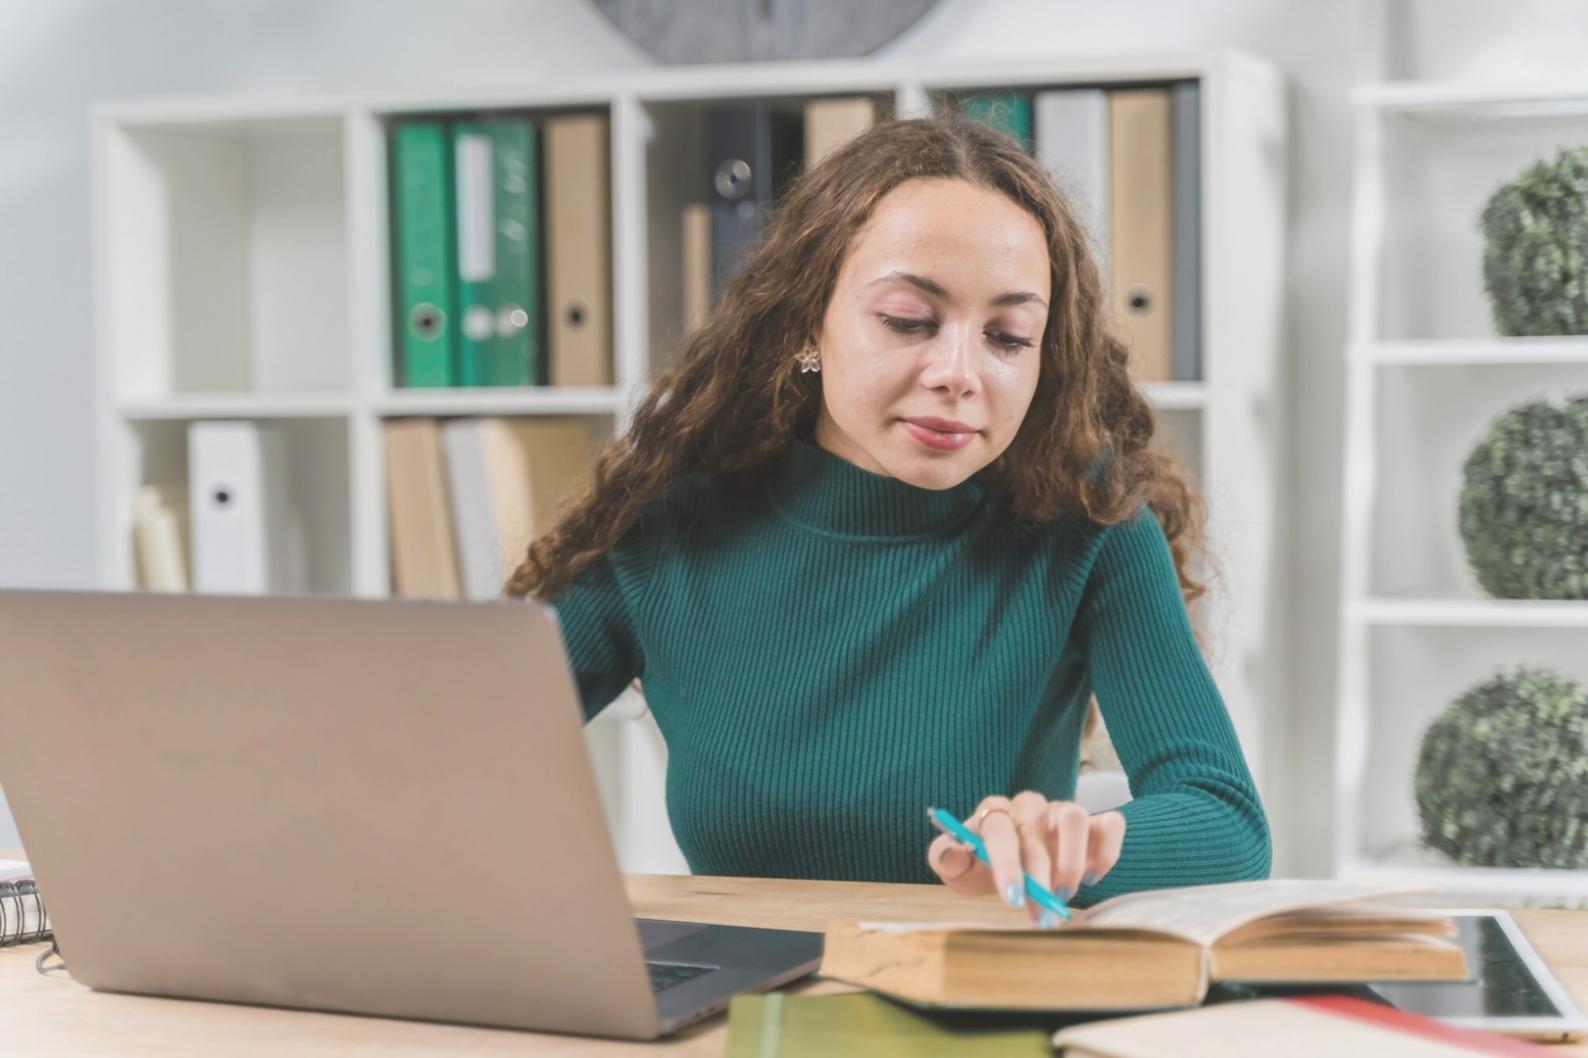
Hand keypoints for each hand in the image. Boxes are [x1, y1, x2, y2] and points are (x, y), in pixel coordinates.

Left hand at [926, 792, 1125, 925]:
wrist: (1011, 863)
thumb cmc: (983, 864)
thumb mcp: (960, 867)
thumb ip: (947, 858)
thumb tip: (949, 853)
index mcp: (994, 812)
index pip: (999, 829)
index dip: (1006, 864)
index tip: (1013, 899)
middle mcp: (1029, 806)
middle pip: (1036, 830)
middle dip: (1040, 878)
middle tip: (1042, 915)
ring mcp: (1061, 811)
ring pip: (1074, 817)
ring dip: (1071, 861)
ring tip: (1064, 894)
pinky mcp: (1092, 823)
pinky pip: (1110, 824)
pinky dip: (1106, 852)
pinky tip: (1092, 877)